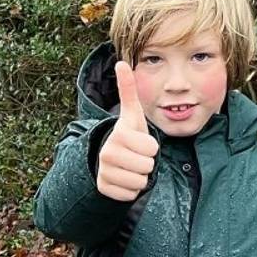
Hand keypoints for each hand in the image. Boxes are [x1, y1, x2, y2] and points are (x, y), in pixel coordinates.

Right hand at [96, 61, 159, 201]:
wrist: (109, 159)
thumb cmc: (128, 135)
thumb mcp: (131, 115)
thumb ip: (128, 90)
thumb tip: (121, 62)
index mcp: (118, 135)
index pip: (152, 149)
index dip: (151, 148)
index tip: (140, 143)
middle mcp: (107, 153)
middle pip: (147, 166)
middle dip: (146, 163)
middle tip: (135, 157)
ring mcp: (104, 172)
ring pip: (140, 182)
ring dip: (139, 177)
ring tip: (130, 167)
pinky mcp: (104, 188)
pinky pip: (130, 194)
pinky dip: (131, 190)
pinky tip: (123, 179)